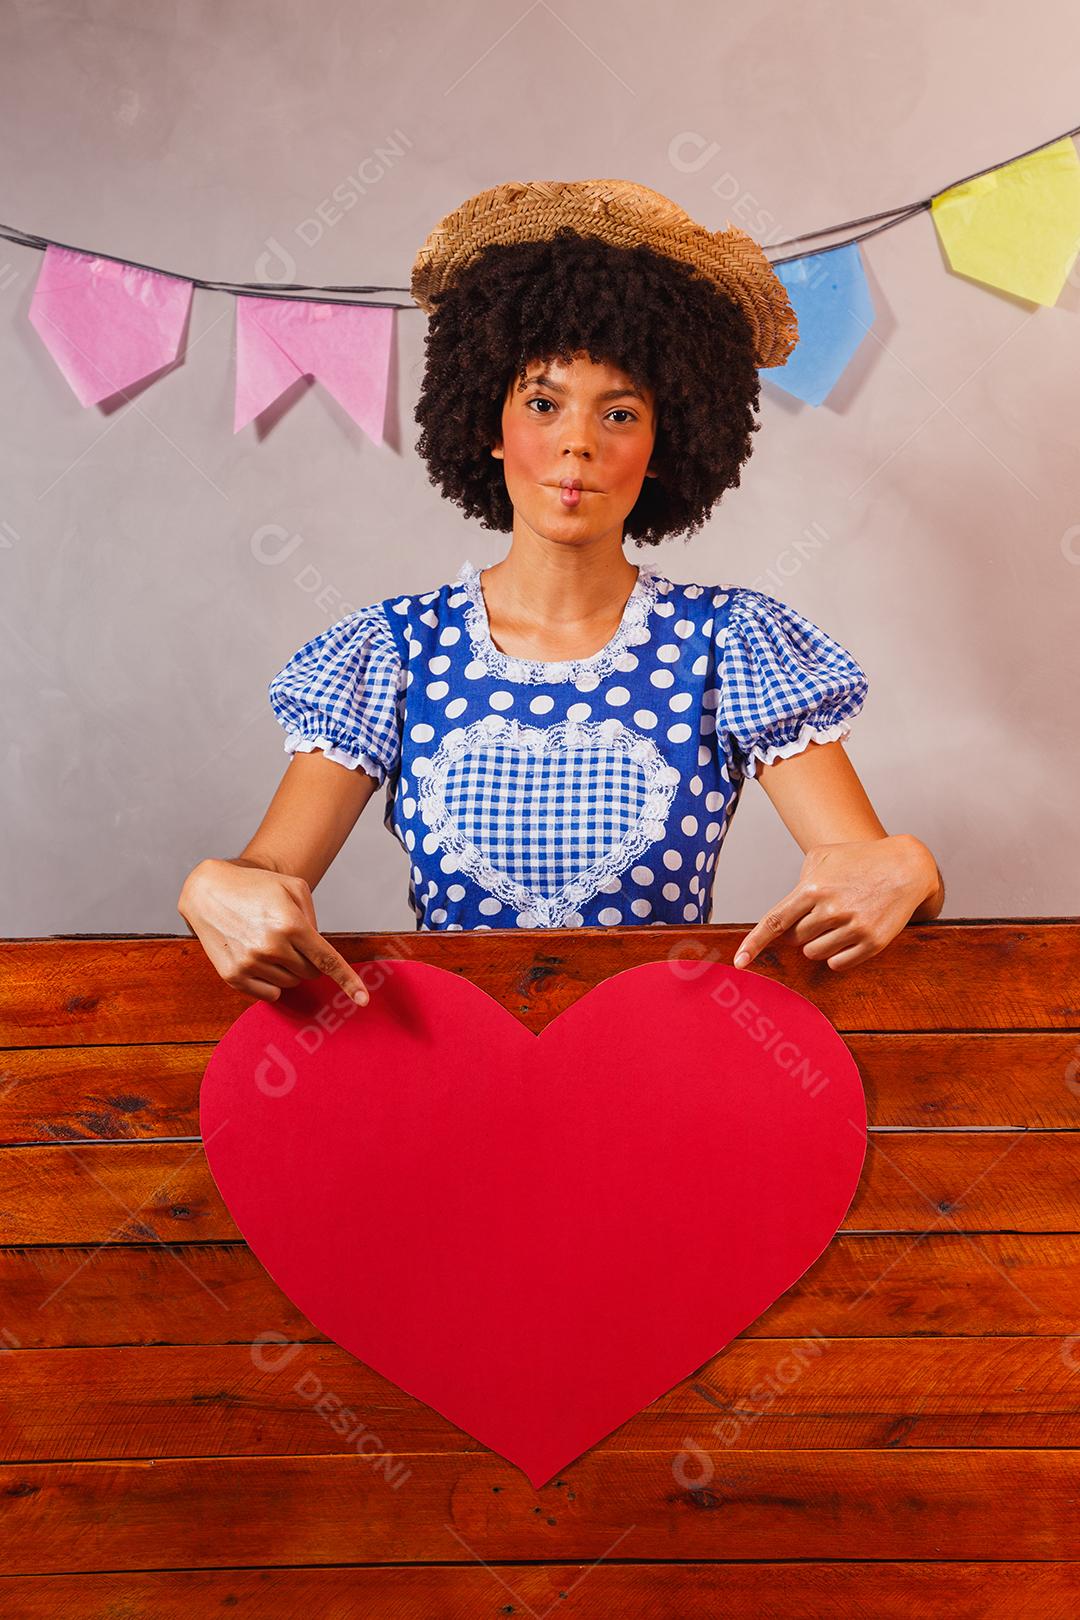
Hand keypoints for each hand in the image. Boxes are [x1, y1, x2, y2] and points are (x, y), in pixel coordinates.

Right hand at [177, 858, 369, 1005]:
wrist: (209, 890)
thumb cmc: (255, 886)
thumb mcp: (294, 888)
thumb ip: (313, 919)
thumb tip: (319, 952)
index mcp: (290, 924)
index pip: (327, 961)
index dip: (348, 982)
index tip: (363, 999)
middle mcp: (271, 946)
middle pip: (310, 973)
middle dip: (307, 960)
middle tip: (290, 940)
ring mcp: (250, 963)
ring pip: (290, 983)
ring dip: (288, 969)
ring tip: (268, 943)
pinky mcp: (233, 976)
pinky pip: (269, 994)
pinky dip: (271, 982)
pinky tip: (258, 959)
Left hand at [732, 834, 941, 975]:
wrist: (907, 866)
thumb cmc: (861, 859)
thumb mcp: (823, 856)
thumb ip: (801, 880)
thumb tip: (787, 912)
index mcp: (812, 889)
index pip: (775, 922)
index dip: (754, 943)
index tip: (739, 962)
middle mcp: (830, 910)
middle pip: (797, 940)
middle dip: (803, 932)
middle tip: (822, 916)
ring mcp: (852, 928)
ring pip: (816, 954)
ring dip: (820, 944)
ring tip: (840, 922)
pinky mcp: (872, 942)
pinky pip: (839, 963)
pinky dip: (838, 955)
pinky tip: (850, 936)